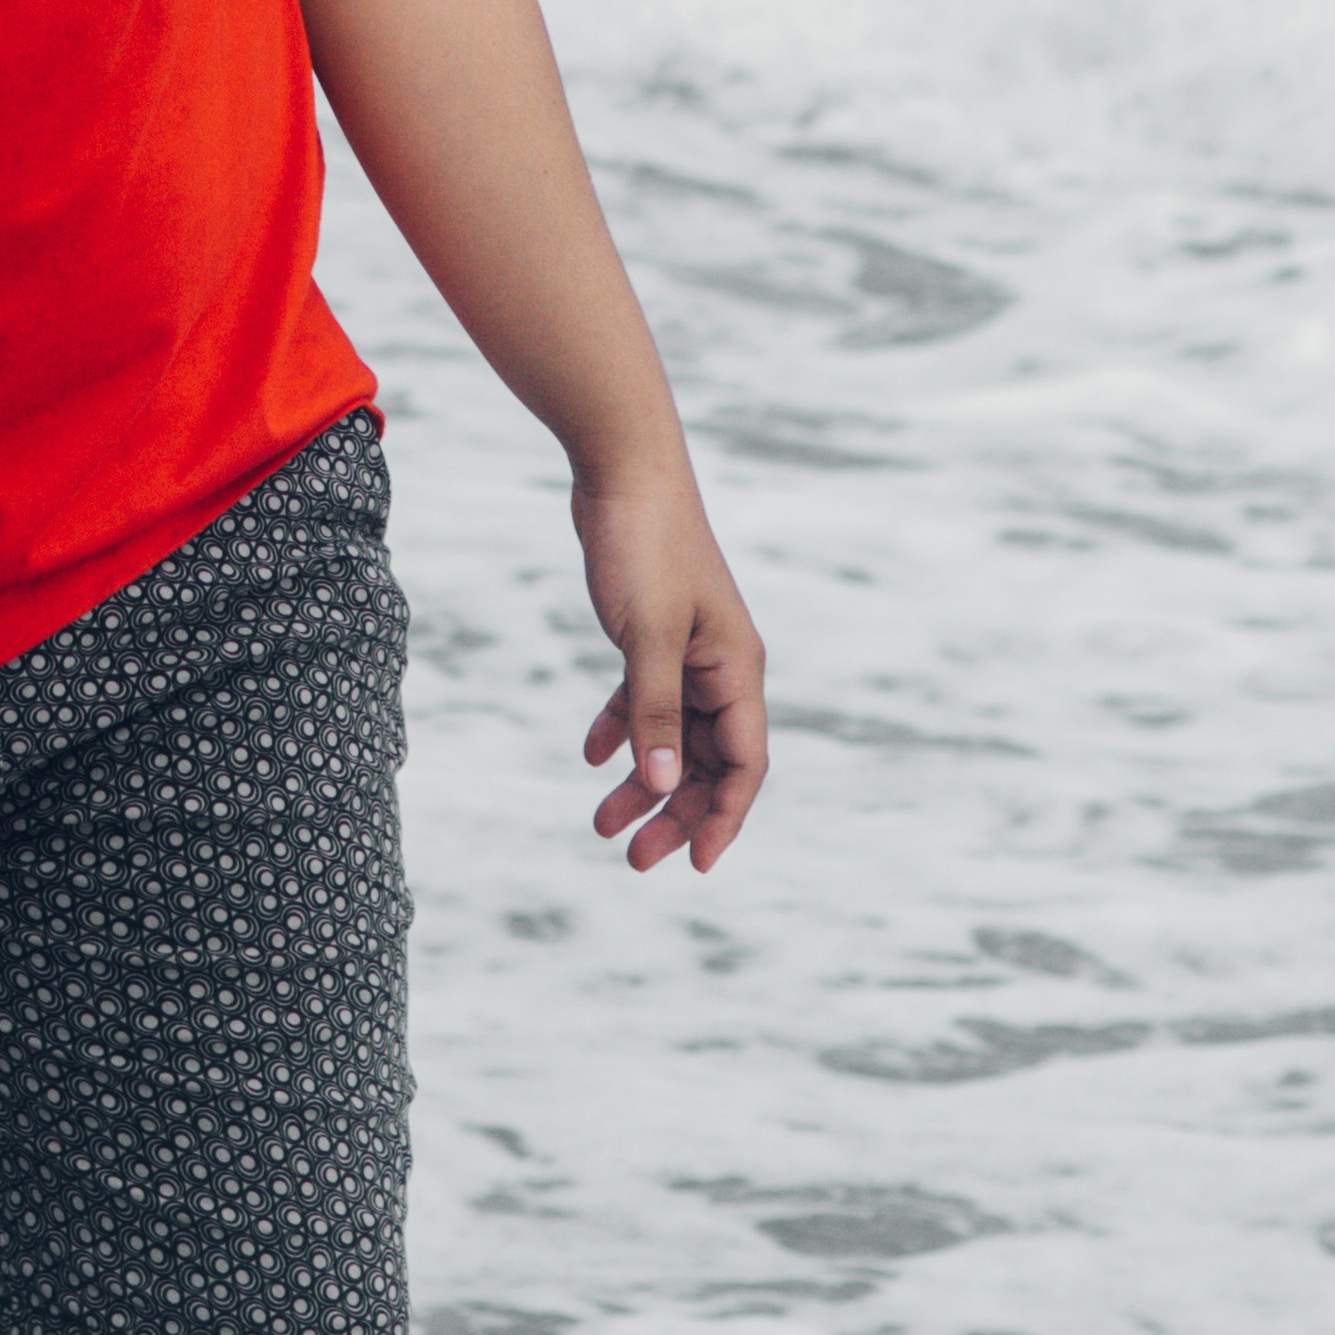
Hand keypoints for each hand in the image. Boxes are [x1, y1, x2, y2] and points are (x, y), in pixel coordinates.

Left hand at [573, 461, 766, 875]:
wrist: (622, 468)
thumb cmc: (644, 544)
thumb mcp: (646, 636)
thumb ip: (653, 711)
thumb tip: (659, 786)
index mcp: (737, 669)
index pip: (744, 764)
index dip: (723, 818)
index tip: (695, 866)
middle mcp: (721, 666)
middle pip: (708, 761)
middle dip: (675, 812)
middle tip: (633, 858)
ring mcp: (688, 650)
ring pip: (673, 736)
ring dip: (642, 781)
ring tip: (600, 824)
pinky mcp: (654, 633)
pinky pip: (645, 699)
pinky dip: (622, 730)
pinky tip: (589, 755)